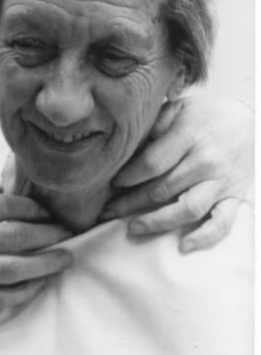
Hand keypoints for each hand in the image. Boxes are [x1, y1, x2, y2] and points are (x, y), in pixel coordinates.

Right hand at [0, 193, 72, 337]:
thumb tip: (7, 182)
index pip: (4, 205)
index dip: (34, 207)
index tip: (50, 210)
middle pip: (17, 234)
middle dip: (49, 233)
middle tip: (69, 232)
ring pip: (16, 267)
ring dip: (47, 263)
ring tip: (67, 258)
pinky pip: (4, 295)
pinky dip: (26, 290)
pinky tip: (41, 283)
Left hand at [100, 93, 252, 251]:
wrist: (250, 124)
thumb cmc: (206, 117)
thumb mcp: (179, 109)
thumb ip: (154, 124)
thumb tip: (127, 146)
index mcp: (190, 135)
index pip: (152, 163)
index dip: (129, 177)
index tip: (112, 184)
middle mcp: (206, 161)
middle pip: (163, 189)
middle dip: (131, 203)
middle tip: (108, 212)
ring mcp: (221, 182)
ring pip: (187, 209)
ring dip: (157, 222)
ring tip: (133, 227)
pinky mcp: (234, 197)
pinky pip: (222, 222)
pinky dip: (204, 237)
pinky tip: (183, 246)